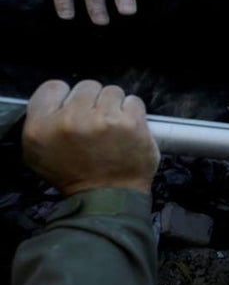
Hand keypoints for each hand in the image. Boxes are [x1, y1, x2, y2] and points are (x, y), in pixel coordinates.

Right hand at [21, 79, 158, 195]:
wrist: (107, 197)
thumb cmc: (74, 176)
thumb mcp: (39, 153)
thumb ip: (43, 122)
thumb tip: (58, 100)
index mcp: (41, 127)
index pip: (53, 87)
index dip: (65, 97)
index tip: (74, 110)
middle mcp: (70, 120)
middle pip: (86, 87)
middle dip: (92, 102)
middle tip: (95, 124)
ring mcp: (102, 120)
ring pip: (112, 91)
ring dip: (114, 107)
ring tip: (112, 128)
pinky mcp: (131, 122)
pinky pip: (133, 101)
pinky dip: (133, 113)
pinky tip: (128, 130)